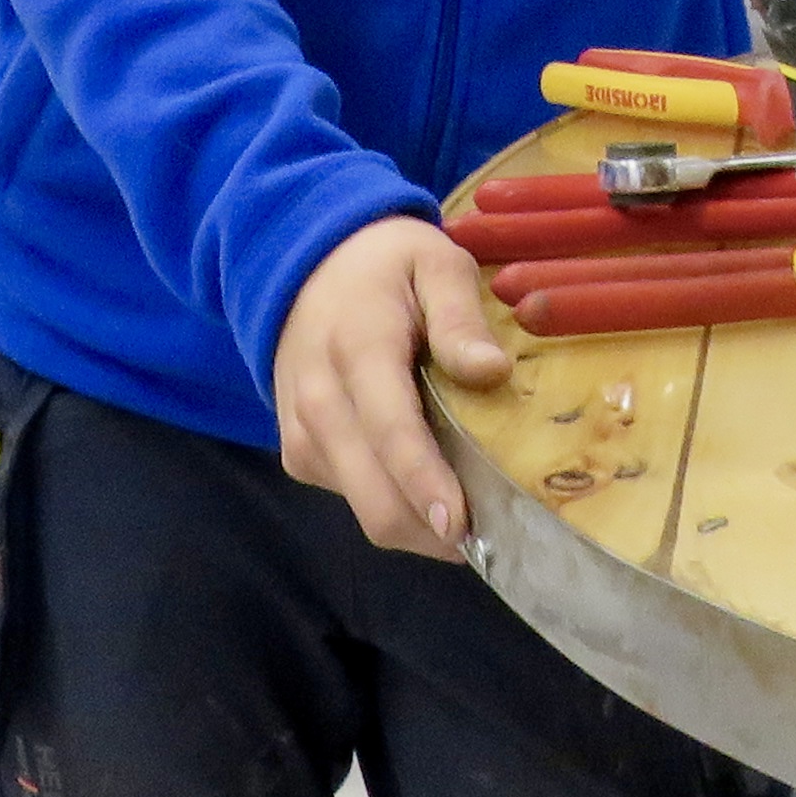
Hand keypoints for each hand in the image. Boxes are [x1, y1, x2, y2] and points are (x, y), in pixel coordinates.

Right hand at [269, 213, 510, 558]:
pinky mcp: (298, 455)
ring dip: (420, 523)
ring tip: (473, 508)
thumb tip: (493, 371)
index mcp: (358, 350)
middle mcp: (319, 403)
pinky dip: (396, 505)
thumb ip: (460, 318)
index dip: (426, 485)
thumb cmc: (384, 265)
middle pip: (374, 497)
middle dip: (434, 530)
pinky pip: (353, 500)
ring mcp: (302, 435)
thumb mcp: (435, 262)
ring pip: (366, 510)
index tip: (461, 526)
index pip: (391, 432)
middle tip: (498, 534)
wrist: (301, 263)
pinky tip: (430, 482)